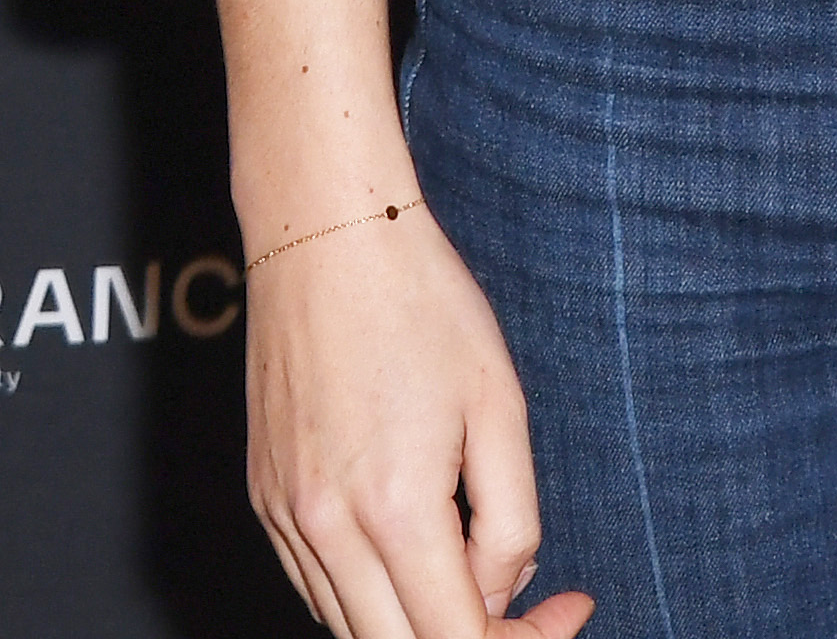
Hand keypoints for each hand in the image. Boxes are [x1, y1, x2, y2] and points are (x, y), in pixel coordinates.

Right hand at [242, 200, 591, 638]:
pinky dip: (369, 598)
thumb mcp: (501, 407)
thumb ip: (511, 520)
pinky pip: (317, 590)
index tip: (572, 607)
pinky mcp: (264, 501)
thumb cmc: (421, 305)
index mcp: (394, 510)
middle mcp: (326, 529)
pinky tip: (415, 555)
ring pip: (352, 630)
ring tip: (477, 574)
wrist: (322, 237)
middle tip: (531, 607)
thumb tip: (500, 593)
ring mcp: (284, 519)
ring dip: (418, 625)